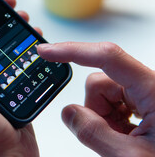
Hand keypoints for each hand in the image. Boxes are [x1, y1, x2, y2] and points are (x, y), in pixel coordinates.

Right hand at [37, 42, 154, 156]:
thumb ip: (94, 134)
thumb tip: (68, 111)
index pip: (108, 57)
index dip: (73, 51)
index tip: (47, 51)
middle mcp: (151, 86)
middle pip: (101, 81)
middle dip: (96, 109)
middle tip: (111, 136)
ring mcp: (147, 94)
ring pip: (104, 93)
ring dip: (104, 118)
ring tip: (123, 140)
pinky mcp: (145, 102)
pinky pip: (113, 103)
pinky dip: (111, 120)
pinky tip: (127, 136)